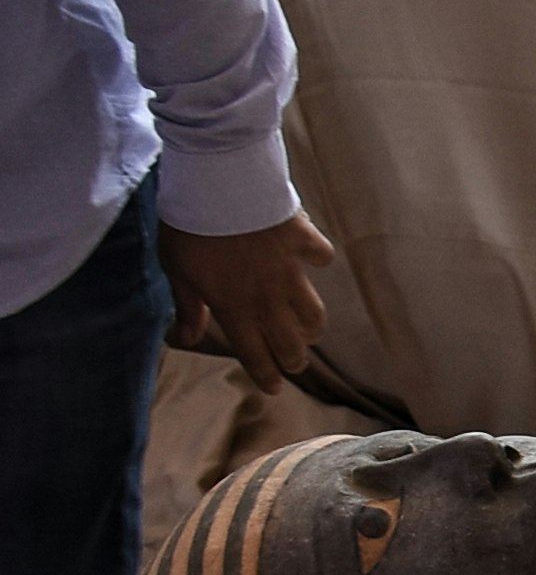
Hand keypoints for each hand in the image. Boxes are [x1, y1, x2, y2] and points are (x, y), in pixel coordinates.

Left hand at [159, 212, 333, 391]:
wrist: (219, 187)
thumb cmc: (190, 229)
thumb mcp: (177, 271)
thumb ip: (187, 308)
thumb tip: (183, 339)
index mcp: (235, 308)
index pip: (254, 353)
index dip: (265, 374)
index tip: (274, 388)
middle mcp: (268, 298)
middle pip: (290, 342)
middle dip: (294, 359)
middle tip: (294, 364)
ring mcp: (291, 272)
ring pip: (313, 312)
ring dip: (312, 326)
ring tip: (309, 330)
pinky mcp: (303, 242)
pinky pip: (320, 256)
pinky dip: (317, 259)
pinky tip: (312, 258)